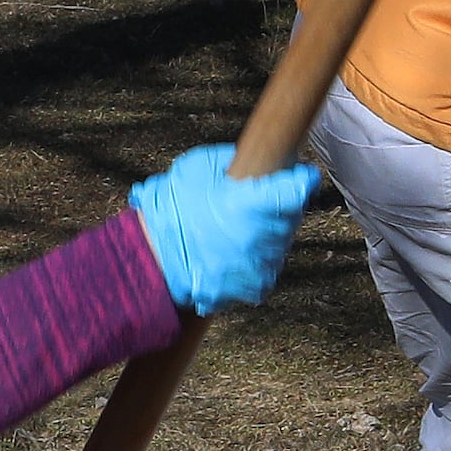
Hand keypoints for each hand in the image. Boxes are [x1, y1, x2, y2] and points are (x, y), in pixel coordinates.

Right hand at [126, 146, 318, 312]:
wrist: (148, 259)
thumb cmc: (170, 210)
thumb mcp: (197, 168)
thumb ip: (232, 162)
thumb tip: (258, 161)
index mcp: (250, 206)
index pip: (298, 189)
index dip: (301, 179)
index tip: (302, 175)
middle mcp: (260, 239)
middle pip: (291, 218)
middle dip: (280, 207)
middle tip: (256, 201)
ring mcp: (256, 267)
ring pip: (281, 245)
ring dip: (268, 234)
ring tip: (239, 228)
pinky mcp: (250, 289)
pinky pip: (266, 270)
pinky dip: (257, 260)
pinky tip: (236, 250)